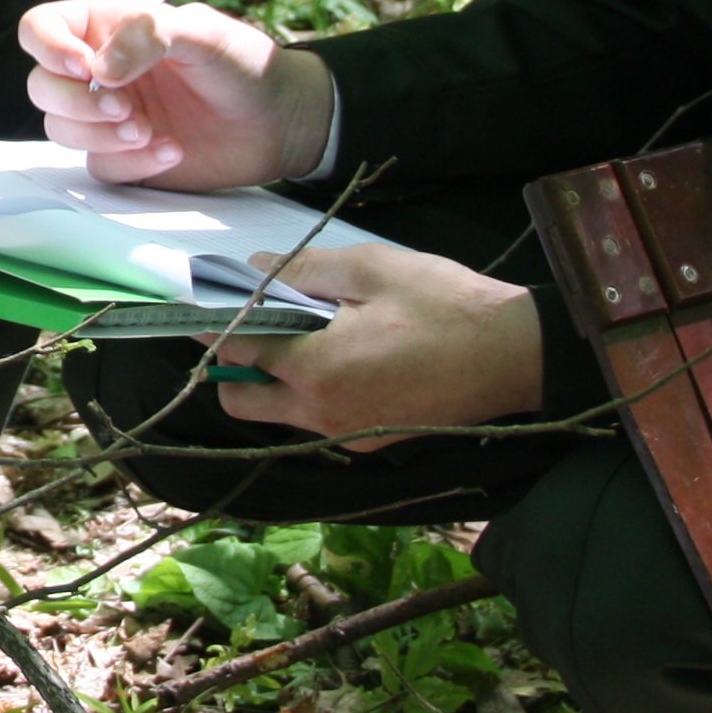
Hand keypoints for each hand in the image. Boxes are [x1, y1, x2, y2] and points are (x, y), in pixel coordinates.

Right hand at [17, 0, 333, 189]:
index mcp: (107, 27)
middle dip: (75, 102)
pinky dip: (131, 163)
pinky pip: (99, 166)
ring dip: (98, 134)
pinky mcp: (123, 157)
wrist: (278, 121)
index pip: (42, 28)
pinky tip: (172, 150)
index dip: (48, 47)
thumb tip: (99, 69)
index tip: (84, 66)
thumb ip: (150, 36)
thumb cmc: (242, 63)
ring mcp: (107, 116)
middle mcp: (98, 70)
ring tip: (149, 130)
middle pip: (42, 86)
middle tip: (125, 108)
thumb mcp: (204, 32)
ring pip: (60, 129)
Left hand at [213, 237, 543, 445]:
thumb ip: (302, 272)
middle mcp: (320, 414)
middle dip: (233, 366)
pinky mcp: (372, 444)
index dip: (214, 325)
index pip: (237, 352)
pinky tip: (338, 359)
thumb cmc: (444, 305)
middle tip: (250, 326)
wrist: (513, 354)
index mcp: (314, 370)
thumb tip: (253, 270)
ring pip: (280, 416)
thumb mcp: (371, 269)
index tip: (198, 306)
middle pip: (243, 400)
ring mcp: (346, 436)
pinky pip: (318, 422)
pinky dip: (310, 395)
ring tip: (299, 337)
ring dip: (273, 383)